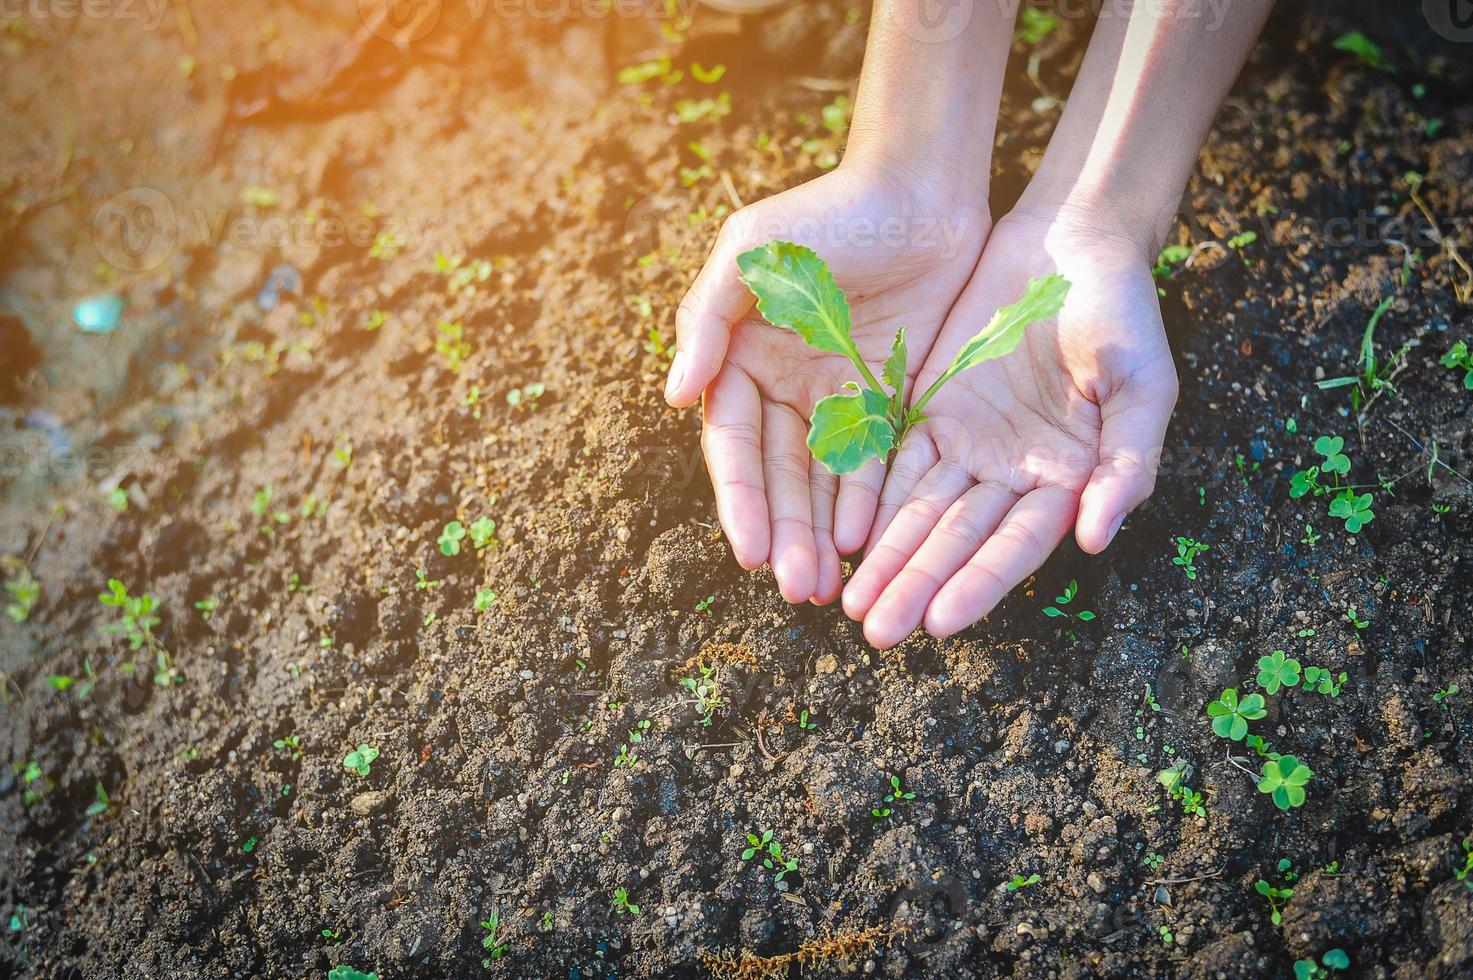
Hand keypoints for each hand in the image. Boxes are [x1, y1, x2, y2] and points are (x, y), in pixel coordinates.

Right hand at [664, 163, 987, 603]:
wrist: (919, 188)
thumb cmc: (825, 214)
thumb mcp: (751, 255)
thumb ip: (708, 322)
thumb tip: (673, 398)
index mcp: (740, 359)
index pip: (734, 444)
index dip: (741, 499)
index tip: (751, 550)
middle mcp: (785, 387)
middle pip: (779, 477)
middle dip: (785, 533)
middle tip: (797, 589)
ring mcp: (838, 397)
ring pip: (824, 482)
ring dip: (822, 534)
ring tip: (825, 587)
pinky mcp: (889, 399)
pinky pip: (877, 462)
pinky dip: (869, 502)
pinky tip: (866, 541)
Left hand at [840, 209, 1178, 646]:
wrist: (1071, 242)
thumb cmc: (1123, 312)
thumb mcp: (1142, 383)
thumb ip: (1126, 462)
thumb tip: (1096, 539)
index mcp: (1069, 478)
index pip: (1016, 545)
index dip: (979, 584)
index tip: (939, 623)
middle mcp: (1013, 474)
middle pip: (958, 541)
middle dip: (917, 585)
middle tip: (876, 631)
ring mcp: (969, 444)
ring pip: (920, 512)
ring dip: (888, 558)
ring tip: (853, 603)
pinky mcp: (932, 411)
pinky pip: (897, 463)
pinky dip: (872, 501)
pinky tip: (844, 538)